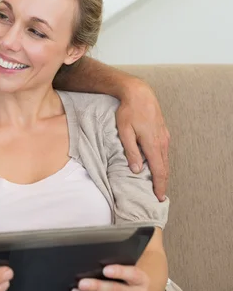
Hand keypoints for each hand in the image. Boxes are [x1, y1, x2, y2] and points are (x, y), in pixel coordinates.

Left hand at [71, 265, 149, 290]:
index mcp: (140, 280)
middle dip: (98, 286)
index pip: (133, 274)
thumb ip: (116, 266)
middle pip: (117, 290)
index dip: (120, 271)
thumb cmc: (126, 279)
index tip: (105, 270)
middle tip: (82, 283)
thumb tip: (93, 260)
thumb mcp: (128, 273)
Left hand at [116, 78, 169, 200]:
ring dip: (163, 172)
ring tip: (158, 183)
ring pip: (165, 159)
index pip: (159, 170)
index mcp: (152, 144)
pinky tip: (157, 165)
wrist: (139, 94)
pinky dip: (162, 161)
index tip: (159, 197)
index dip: (160, 185)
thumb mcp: (124, 132)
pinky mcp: (163, 132)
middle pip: (165, 167)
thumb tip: (137, 170)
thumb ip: (131, 152)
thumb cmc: (129, 112)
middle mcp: (162, 142)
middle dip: (162, 182)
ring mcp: (164, 136)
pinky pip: (164, 151)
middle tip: (159, 195)